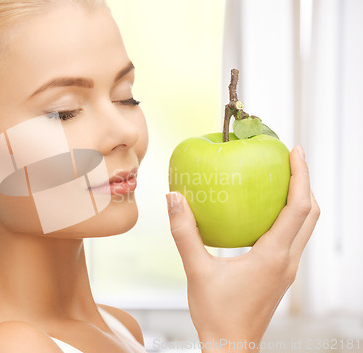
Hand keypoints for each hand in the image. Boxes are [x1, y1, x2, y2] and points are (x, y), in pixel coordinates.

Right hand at [166, 145, 319, 351]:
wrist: (231, 346)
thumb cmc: (216, 313)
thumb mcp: (196, 271)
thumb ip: (185, 233)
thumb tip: (174, 198)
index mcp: (273, 256)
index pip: (298, 208)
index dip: (300, 176)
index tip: (295, 151)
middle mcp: (287, 261)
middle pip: (311, 214)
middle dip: (306, 183)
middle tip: (291, 159)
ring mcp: (286, 269)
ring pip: (305, 227)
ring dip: (300, 200)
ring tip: (281, 179)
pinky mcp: (280, 274)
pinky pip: (293, 238)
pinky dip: (288, 217)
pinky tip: (264, 212)